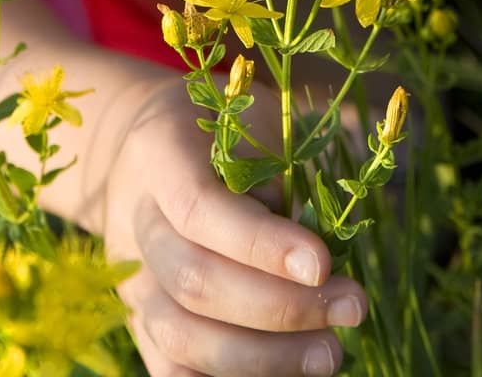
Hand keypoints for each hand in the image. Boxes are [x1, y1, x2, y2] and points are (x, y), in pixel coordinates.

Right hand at [101, 75, 364, 376]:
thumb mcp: (250, 128)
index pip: (200, 209)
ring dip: (262, 357)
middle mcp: (136, 222)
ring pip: (181, 336)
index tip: (322, 264)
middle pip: (195, 281)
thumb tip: (325, 254)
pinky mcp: (139, 322)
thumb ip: (279, 179)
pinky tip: (282, 376)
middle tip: (350, 308)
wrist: (148, 155)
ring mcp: (132, 279)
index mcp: (160, 155)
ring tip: (329, 353)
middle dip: (280, 307)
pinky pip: (170, 371)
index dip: (261, 244)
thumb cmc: (221, 134)